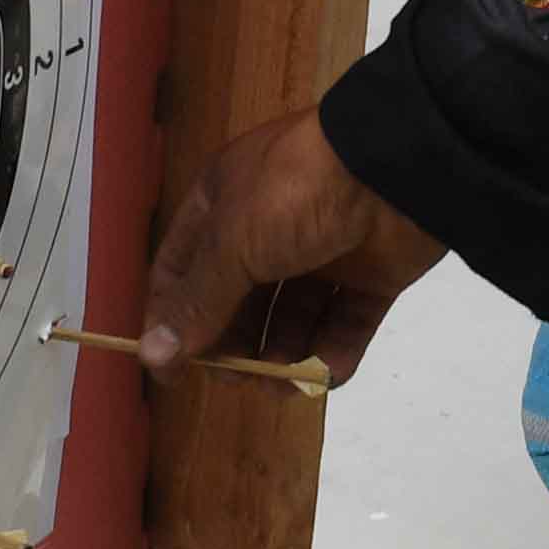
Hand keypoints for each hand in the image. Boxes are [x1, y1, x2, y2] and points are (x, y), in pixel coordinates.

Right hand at [140, 107, 448, 384]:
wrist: (394, 168)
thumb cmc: (295, 193)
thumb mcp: (234, 241)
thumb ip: (198, 302)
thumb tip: (154, 356)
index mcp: (224, 205)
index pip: (182, 271)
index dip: (171, 320)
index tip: (171, 373)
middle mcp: (268, 230)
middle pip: (237, 302)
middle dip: (234, 344)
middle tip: (237, 379)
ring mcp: (322, 255)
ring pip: (292, 320)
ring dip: (283, 356)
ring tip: (282, 379)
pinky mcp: (370, 278)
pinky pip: (344, 325)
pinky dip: (334, 354)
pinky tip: (325, 374)